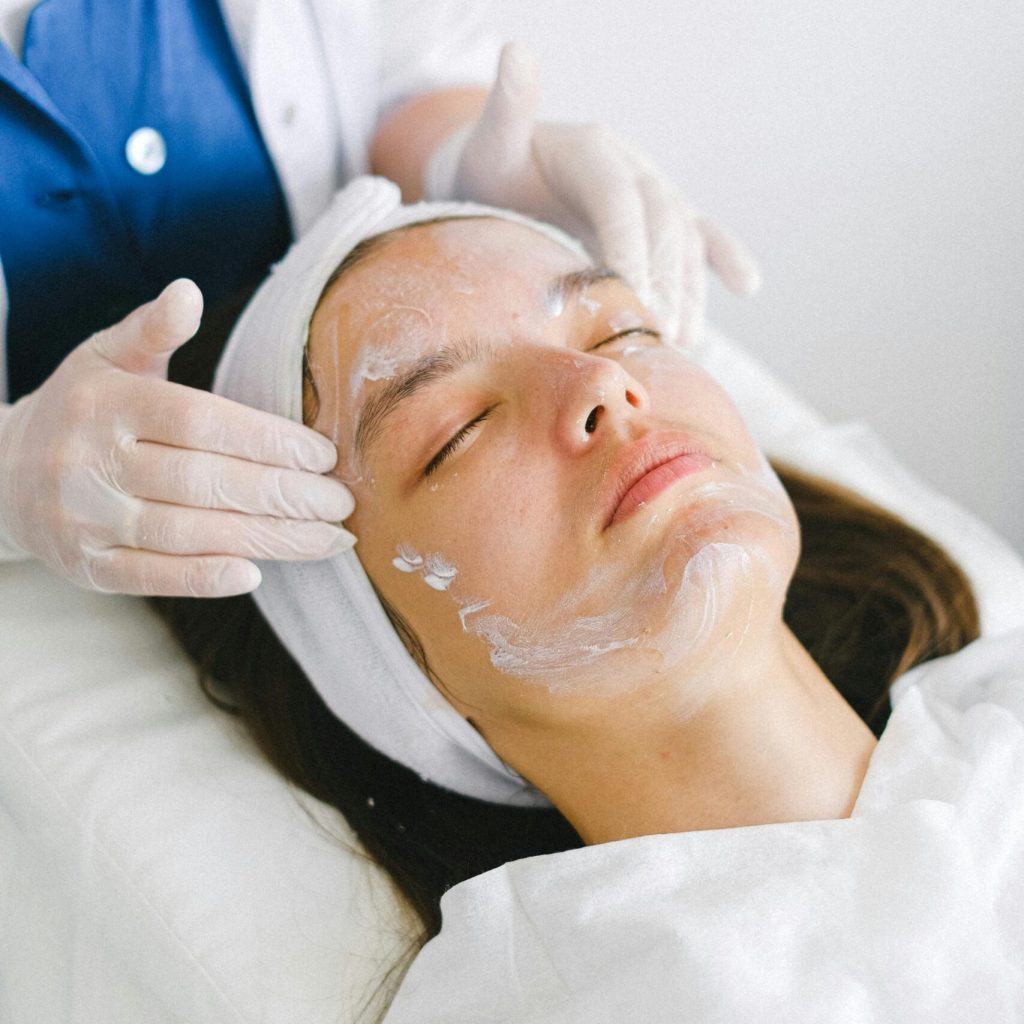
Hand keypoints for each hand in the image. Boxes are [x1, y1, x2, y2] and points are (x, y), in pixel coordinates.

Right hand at [0, 280, 354, 596]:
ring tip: (327, 541)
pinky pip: (149, 576)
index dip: (267, 441)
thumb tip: (188, 291)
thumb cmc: (82, 408)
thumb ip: (152, 330)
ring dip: (266, 540)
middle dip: (283, 496)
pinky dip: (202, 578)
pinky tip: (255, 574)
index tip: (323, 457)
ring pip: (188, 533)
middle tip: (341, 505)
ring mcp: (85, 517)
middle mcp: (92, 461)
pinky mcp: (85, 565)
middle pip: (204, 482)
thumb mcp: (106, 357)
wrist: (0, 472)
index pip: (200, 422)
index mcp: (108, 402)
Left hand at [424, 41, 760, 349]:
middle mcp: (632, 167)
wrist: (505, 176)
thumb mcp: (491, 142)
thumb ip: (507, 108)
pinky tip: (748, 285)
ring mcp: (651, 193)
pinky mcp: (659, 219)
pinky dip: (724, 258)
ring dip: (688, 288)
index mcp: (593, 149)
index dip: (627, 242)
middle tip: (656, 328)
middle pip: (658, 223)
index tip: (629, 288)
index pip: (618, 197)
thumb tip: (516, 52)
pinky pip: (698, 238)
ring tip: (682, 337)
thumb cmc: (493, 167)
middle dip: (662, 278)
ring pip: (682, 239)